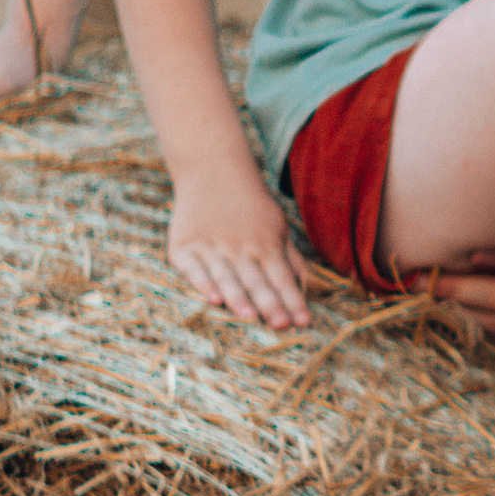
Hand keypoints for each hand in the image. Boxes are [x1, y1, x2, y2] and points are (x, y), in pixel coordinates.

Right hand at [168, 168, 311, 330]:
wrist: (210, 168)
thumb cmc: (250, 205)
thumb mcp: (277, 226)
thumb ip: (291, 257)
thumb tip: (310, 284)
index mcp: (266, 244)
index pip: (282, 277)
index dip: (293, 300)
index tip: (304, 322)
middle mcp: (240, 247)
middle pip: (257, 281)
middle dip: (271, 305)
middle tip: (282, 326)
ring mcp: (211, 246)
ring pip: (227, 277)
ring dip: (239, 298)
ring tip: (250, 317)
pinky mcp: (184, 247)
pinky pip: (194, 269)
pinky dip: (203, 283)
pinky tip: (212, 298)